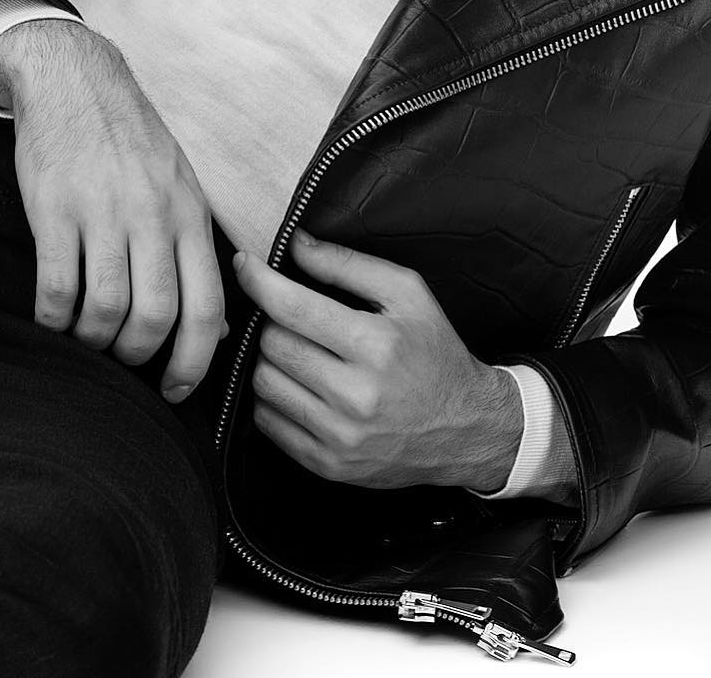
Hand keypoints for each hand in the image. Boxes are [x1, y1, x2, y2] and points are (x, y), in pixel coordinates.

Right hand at [0, 18, 225, 401]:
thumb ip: (195, 248)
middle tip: (122, 360)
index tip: (175, 392)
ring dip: (93, 341)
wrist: (75, 79)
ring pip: (106, 310)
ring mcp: (103, 211)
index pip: (207, 307)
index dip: (193, 363)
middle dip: (138, 356)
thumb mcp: (180, 184)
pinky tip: (52, 319)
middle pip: (155, 317)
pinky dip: (54, 320)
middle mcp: (152, 214)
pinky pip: (57, 288)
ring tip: (86, 338)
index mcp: (190, 213)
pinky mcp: (54, 209)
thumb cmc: (130, 140)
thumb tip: (217, 326)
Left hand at [232, 228, 521, 489]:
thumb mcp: (407, 293)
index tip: (245, 264)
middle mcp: (356, 395)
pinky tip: (298, 385)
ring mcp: (340, 435)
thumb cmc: (435, 351)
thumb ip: (347, 264)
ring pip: (264, 383)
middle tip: (293, 315)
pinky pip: (268, 424)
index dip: (259, 280)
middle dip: (273, 321)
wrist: (466, 428)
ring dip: (270, 359)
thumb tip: (296, 244)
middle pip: (272, 344)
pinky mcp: (329, 465)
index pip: (292, 308)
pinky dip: (273, 398)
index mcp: (376, 344)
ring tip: (298, 350)